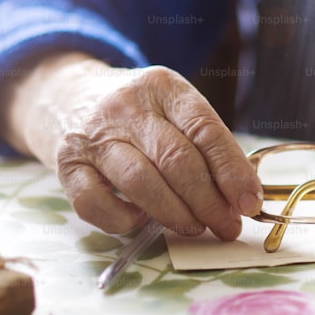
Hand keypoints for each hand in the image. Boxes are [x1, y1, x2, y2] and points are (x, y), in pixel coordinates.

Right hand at [0, 53, 261, 237]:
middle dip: (209, 201)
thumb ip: (204, 144)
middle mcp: (126, 106)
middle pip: (176, 159)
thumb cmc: (136, 112)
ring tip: (194, 227)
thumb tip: (241, 196)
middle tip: (227, 226)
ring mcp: (92, 135)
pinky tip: (139, 220)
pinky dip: (122, 220)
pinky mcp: (66, 164)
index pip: (205, 130)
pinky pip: (95, 203)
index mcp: (163, 87)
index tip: (249, 203)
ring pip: (141, 182)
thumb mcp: (172, 108)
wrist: (64, 94)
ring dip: (175, 214)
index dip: (232, 171)